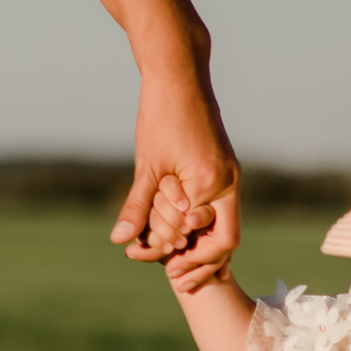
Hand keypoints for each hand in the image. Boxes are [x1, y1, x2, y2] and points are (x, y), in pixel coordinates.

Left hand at [112, 67, 239, 268]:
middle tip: (174, 276)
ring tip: (174, 258)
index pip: (204, 238)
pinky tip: (181, 233)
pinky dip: (202, 225)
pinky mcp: (224, 167)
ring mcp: (229, 174)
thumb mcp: (146, 165)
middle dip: (201, 262)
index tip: (165, 270)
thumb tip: (120, 240)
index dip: (185, 258)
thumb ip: (137, 206)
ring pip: (225, 225)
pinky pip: (219, 207)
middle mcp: (227, 181)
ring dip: (201, 245)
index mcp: (209, 182)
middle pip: (227, 240)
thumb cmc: (160, 115)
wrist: (179, 74)